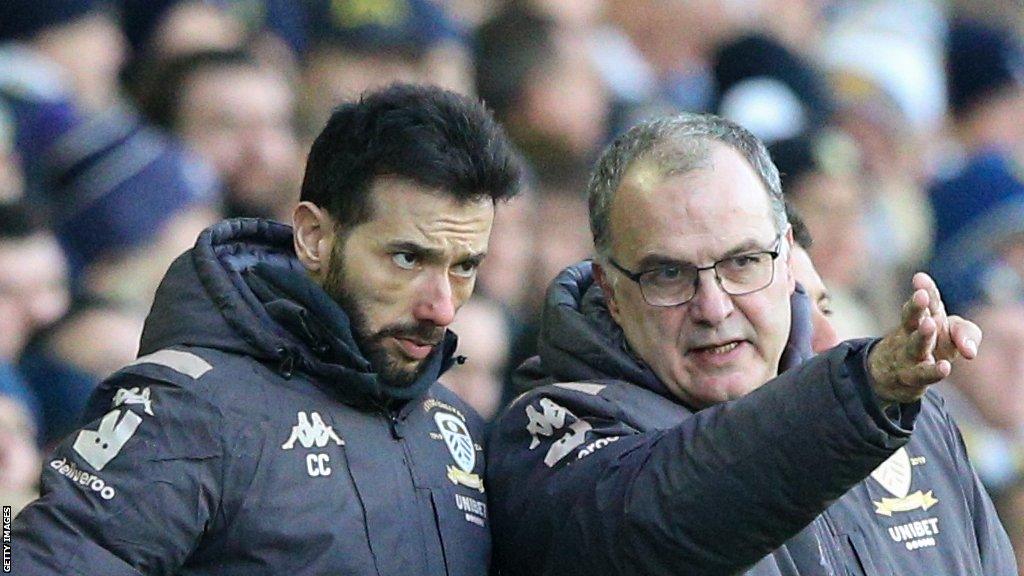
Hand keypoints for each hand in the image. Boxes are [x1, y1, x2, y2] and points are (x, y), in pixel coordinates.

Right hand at [867, 273, 981, 404]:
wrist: (894, 375)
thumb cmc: (932, 346)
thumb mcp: (953, 334)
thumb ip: (966, 333)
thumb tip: (970, 350)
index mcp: (924, 317)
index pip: (926, 301)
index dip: (925, 289)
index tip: (920, 279)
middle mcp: (912, 333)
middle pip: (912, 318)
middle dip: (917, 307)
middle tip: (921, 295)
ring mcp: (909, 355)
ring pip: (914, 345)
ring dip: (921, 335)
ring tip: (929, 325)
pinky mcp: (911, 377)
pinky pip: (922, 374)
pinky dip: (933, 371)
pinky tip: (944, 368)